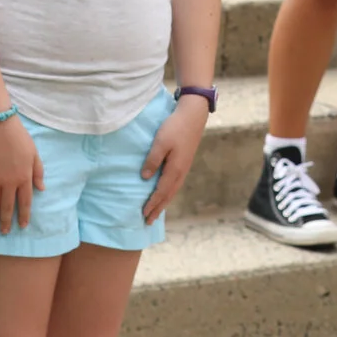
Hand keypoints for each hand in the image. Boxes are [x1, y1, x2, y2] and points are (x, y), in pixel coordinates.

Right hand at [0, 115, 44, 236]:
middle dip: (6, 221)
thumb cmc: (18, 137)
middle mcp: (8, 182)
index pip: (25, 202)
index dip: (24, 215)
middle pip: (7, 206)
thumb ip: (38, 172)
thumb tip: (41, 189)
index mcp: (23, 177)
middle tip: (4, 232)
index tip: (22, 225)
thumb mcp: (34, 153)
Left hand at [141, 94, 211, 222]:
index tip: (143, 215)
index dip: (152, 204)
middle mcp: (180, 172)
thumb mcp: (160, 142)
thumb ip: (152, 160)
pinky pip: (175, 184)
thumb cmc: (175, 127)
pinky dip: (168, 193)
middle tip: (148, 221)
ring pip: (173, 191)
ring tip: (156, 211)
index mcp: (174, 169)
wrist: (193, 115)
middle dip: (158, 208)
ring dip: (164, 202)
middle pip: (168, 195)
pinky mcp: (184, 162)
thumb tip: (144, 179)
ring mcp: (184, 168)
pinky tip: (165, 192)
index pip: (161, 192)